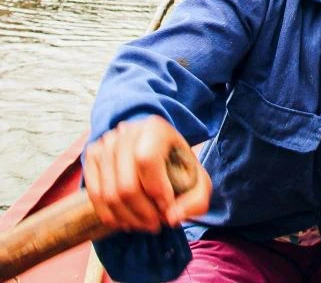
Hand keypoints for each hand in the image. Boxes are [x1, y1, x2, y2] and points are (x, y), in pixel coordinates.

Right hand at [83, 115, 211, 232]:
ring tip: (144, 224)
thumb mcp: (198, 180)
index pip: (147, 160)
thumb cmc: (178, 165)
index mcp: (155, 128)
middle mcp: (126, 132)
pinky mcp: (92, 157)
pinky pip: (94, 195)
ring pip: (109, 194)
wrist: (155, 148)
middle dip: (143, 212)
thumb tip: (172, 218)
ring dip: (128, 218)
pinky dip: (111, 215)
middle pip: (126, 184)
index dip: (157, 190)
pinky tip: (127, 221)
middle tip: (156, 223)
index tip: (168, 207)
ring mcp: (105, 144)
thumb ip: (196, 201)